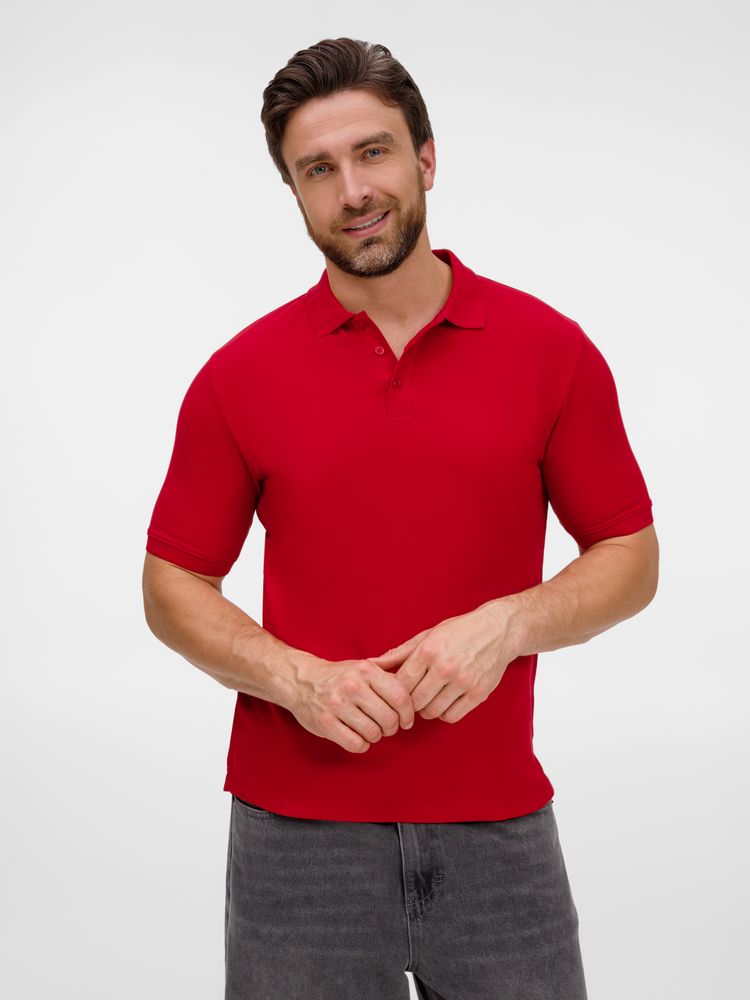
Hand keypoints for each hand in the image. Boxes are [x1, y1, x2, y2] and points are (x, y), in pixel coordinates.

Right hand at [288, 657, 415, 753]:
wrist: (302, 681)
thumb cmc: (339, 677)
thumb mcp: (364, 668)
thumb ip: (388, 679)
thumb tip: (416, 693)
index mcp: (366, 670)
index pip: (400, 697)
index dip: (408, 714)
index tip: (406, 720)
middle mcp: (352, 686)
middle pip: (389, 718)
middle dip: (392, 728)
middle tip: (388, 727)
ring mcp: (337, 705)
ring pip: (373, 733)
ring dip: (376, 736)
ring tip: (371, 729)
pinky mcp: (325, 723)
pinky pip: (356, 744)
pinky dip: (362, 745)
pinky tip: (359, 737)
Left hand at [367, 604, 517, 723]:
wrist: (498, 630)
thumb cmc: (459, 631)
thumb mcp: (427, 635)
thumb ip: (399, 653)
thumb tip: (371, 664)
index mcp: (428, 651)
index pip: (401, 683)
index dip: (395, 691)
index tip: (396, 691)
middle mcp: (445, 667)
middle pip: (414, 701)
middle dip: (410, 702)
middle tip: (412, 697)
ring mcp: (463, 682)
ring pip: (432, 711)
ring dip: (427, 708)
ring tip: (429, 697)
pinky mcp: (478, 693)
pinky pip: (452, 716)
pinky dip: (444, 713)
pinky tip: (445, 701)